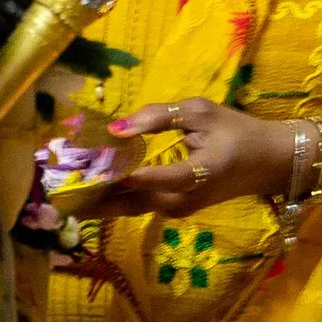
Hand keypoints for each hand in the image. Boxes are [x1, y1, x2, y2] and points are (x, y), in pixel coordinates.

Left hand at [58, 95, 304, 220]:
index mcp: (200, 173)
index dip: (128, 175)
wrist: (267, 164)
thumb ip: (159, 117)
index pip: (161, 179)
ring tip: (58, 189)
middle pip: (131, 201)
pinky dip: (109, 196)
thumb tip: (118, 128)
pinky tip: (83, 186)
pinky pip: (134, 204)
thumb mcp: (201, 111)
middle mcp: (183, 199)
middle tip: (54, 188)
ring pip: (128, 207)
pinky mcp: (170, 209)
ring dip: (95, 199)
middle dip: (92, 195)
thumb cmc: (235, 131)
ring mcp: (175, 209)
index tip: (95, 169)